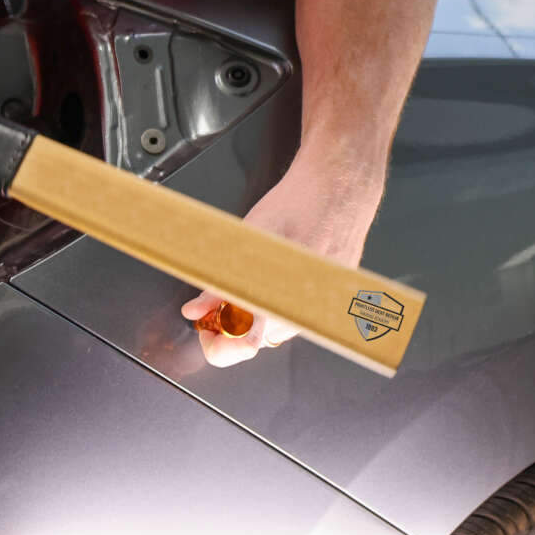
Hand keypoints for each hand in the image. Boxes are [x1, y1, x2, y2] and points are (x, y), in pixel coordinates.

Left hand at [181, 154, 382, 366]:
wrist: (338, 187)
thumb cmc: (297, 208)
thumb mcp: (244, 245)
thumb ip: (218, 286)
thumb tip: (196, 309)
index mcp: (278, 304)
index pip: (241, 347)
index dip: (217, 338)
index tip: (207, 321)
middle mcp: (303, 314)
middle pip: (258, 338)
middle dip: (235, 319)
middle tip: (223, 290)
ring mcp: (320, 308)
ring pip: (278, 325)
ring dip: (259, 308)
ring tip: (255, 272)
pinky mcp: (332, 299)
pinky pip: (299, 312)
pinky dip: (283, 298)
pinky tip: (279, 270)